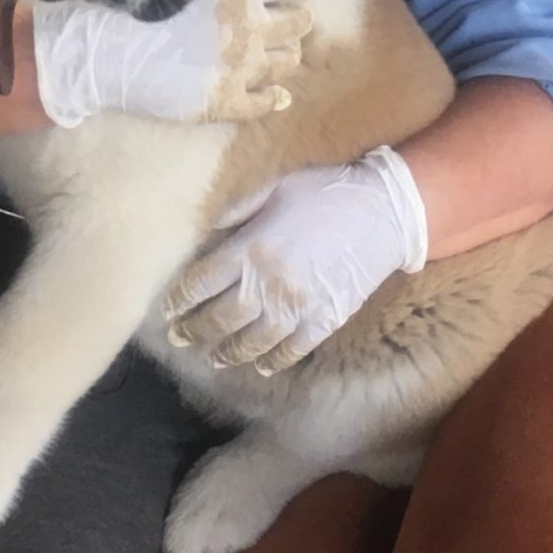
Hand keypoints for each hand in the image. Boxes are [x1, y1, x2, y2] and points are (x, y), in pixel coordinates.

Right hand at [32, 0, 313, 126]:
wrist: (102, 52)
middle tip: (284, 24)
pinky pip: (267, 102)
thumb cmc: (136, 8)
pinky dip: (275, 98)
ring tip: (274, 57)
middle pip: (299, 21)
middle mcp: (250, 26)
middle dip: (295, 20)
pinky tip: (275, 97)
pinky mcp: (227, 101)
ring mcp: (241, 67)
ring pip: (289, 61)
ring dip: (285, 56)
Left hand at [162, 146, 428, 374]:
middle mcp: (268, 284)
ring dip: (227, 352)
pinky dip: (273, 361)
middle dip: (194, 330)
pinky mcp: (326, 320)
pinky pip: (293, 349)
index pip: (200, 283)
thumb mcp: (274, 186)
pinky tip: (260, 366)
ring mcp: (298, 307)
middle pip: (220, 318)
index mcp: (251, 248)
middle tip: (179, 337)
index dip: (179, 300)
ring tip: (212, 357)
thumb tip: (203, 229)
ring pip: (252, 341)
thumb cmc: (324, 191)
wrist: (385, 209)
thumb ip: (235, 209)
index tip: (167, 309)